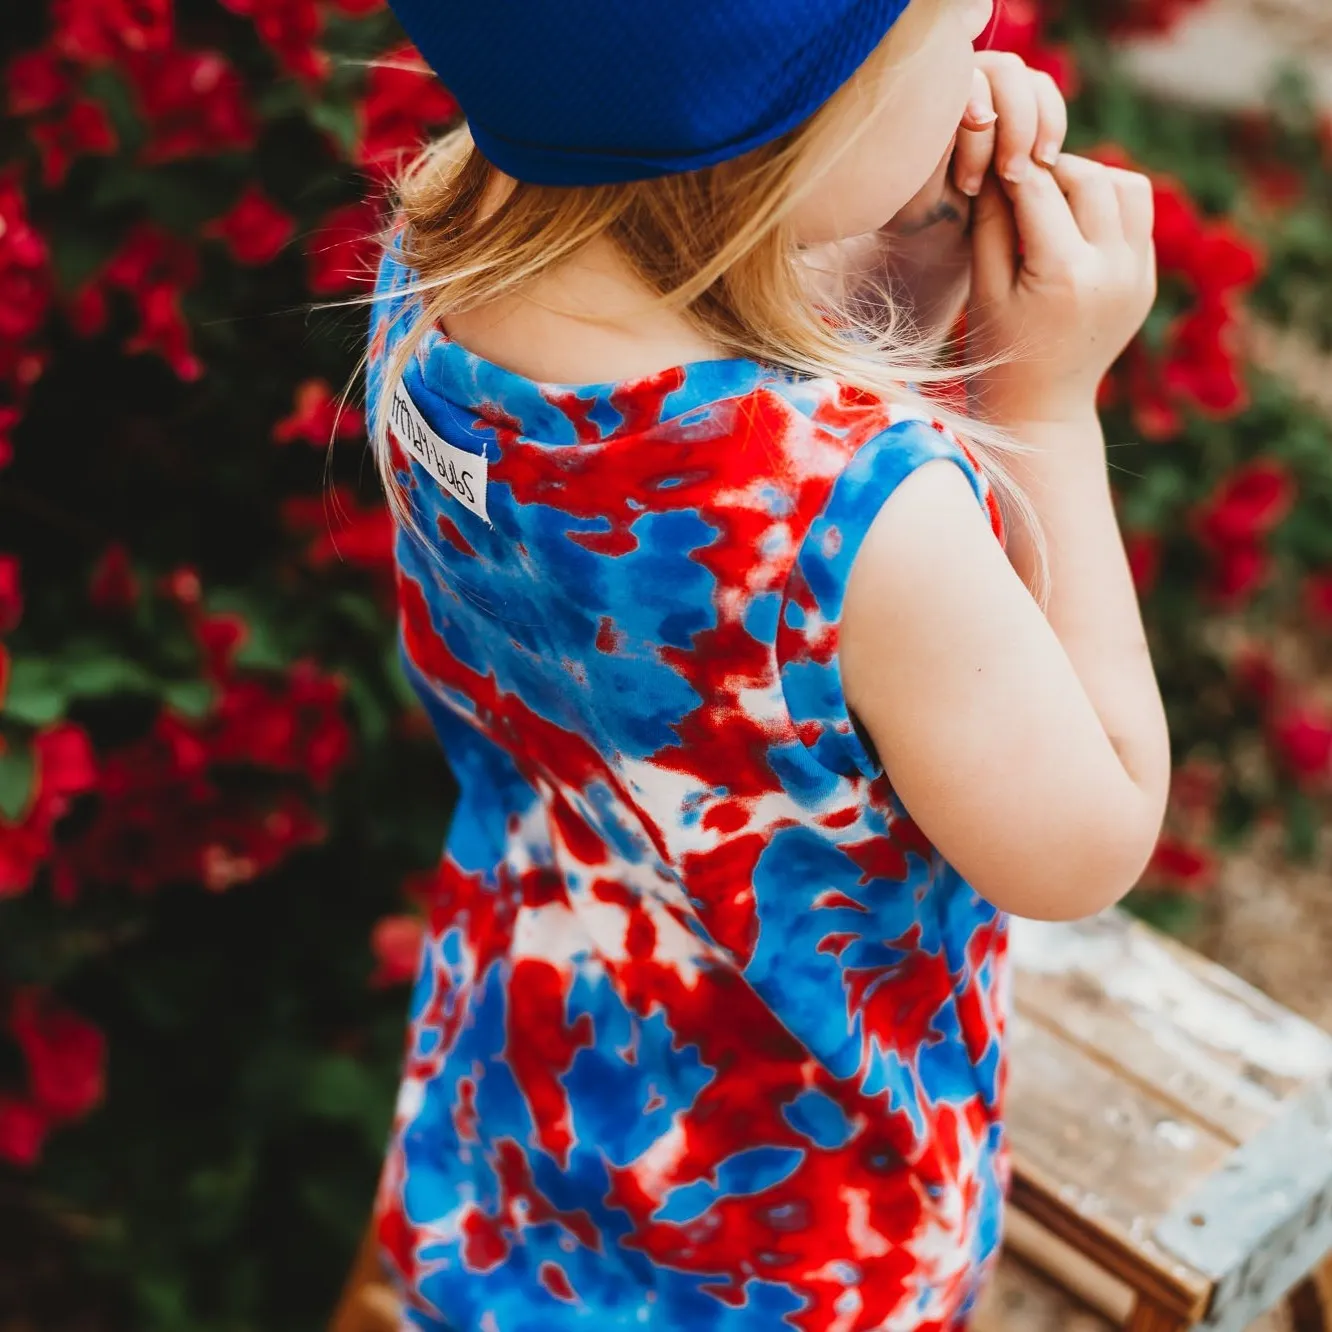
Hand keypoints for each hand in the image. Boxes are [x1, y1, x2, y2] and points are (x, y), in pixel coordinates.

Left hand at [883, 51, 1068, 239]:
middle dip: (1014, 129)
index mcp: (923, 96)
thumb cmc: (924, 219)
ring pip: (1029, 81)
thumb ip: (935, 157)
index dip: (977, 136)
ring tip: (1021, 177)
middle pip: (1004, 72)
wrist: (945, 233)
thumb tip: (965, 112)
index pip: (963, 87)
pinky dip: (1052, 127)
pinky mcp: (1022, 92)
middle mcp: (956, 78)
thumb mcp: (921, 200)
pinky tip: (1044, 164)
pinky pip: (1046, 92)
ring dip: (1033, 130)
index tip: (970, 187)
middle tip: (1009, 178)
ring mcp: (992, 80)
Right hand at [969, 154, 1157, 424]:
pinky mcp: (1146, 282)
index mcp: (1064, 275)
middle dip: (1055, 167)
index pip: (1040, 190)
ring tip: (1056, 194)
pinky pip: (1137, 219)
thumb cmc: (997, 353)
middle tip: (1024, 174)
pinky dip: (1108, 207)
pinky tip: (1074, 224)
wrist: (1041, 410)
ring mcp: (1137, 277)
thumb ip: (992, 225)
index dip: (1012, 168)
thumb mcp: (984, 290)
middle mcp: (1111, 271)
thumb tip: (999, 167)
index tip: (993, 159)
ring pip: (1129, 187)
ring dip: (1092, 178)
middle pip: (1092, 178)